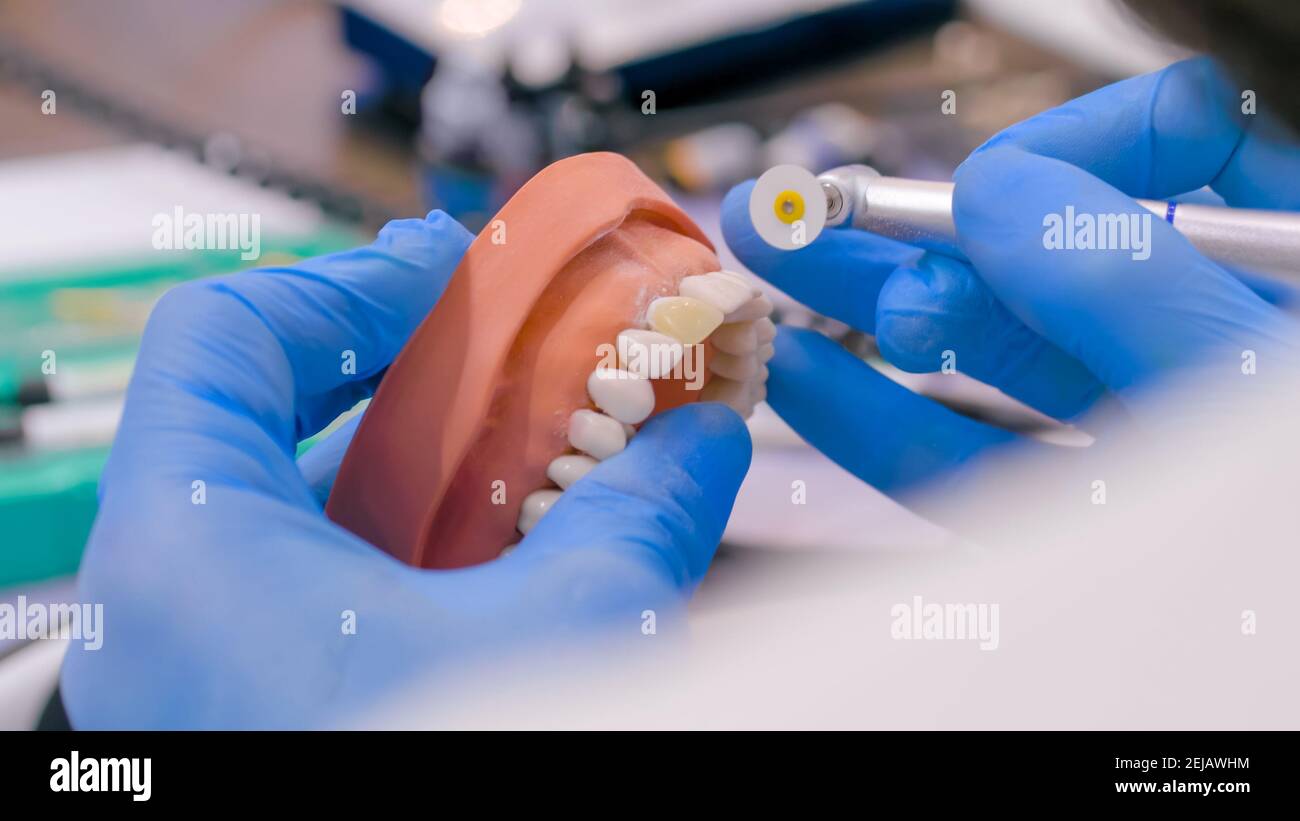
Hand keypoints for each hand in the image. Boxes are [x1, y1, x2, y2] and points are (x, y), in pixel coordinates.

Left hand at [61, 212, 750, 727]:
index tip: (452, 274)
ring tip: (546, 457)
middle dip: (423, 381)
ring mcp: (215, 657)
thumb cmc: (420, 781)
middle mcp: (178, 596)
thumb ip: (643, 519)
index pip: (229, 335)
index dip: (350, 280)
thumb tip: (701, 444)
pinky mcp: (269, 698)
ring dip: (439, 475)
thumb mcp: (565, 639)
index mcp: (192, 545)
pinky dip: (428, 556)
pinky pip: (335, 589)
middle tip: (523, 355)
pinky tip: (518, 561)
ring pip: (317, 512)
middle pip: (283, 416)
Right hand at [721, 57, 1299, 508]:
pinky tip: (816, 379)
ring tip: (784, 274)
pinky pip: (966, 468)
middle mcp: (1200, 358)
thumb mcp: (1264, 381)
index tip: (1000, 181)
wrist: (1297, 701)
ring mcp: (1130, 448)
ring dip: (870, 318)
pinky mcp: (1070, 531)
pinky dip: (880, 423)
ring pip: (985, 365)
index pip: (1181, 165)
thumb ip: (1140, 284)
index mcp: (1277, 290)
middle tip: (812, 210)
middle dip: (910, 233)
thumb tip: (1007, 201)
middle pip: (1040, 264)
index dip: (1084, 151)